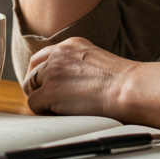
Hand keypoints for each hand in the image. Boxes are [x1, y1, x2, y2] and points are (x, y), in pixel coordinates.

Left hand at [23, 37, 138, 117]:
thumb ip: (78, 65)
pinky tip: (60, 114)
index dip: (41, 73)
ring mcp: (52, 72)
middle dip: (38, 87)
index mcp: (71, 45)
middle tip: (49, 101)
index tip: (45, 84)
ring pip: (31, 87)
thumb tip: (68, 82)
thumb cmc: (122, 81)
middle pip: (33, 72)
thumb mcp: (96, 61)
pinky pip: (34, 104)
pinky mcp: (50, 91)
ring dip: (41, 99)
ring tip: (58, 108)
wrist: (128, 88)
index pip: (43, 56)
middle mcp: (58, 54)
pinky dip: (44, 111)